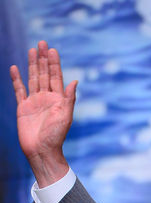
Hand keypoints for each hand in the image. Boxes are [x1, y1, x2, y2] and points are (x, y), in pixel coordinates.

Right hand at [10, 40, 76, 185]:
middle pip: (44, 74)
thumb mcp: (65, 116)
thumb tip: (75, 80)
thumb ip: (69, 98)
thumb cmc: (56, 136)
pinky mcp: (23, 108)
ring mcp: (34, 102)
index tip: (52, 50)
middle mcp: (46, 98)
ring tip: (32, 50)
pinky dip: (16, 79)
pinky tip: (15, 68)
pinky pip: (19, 90)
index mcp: (58, 100)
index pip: (56, 77)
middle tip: (42, 43)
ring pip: (33, 79)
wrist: (42, 151)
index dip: (54, 64)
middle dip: (43, 59)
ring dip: (32, 65)